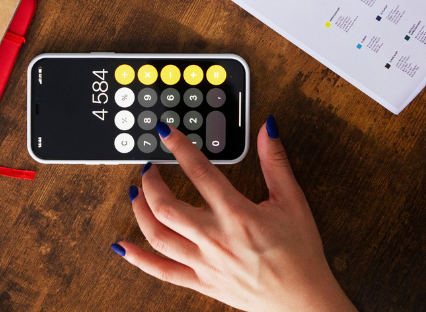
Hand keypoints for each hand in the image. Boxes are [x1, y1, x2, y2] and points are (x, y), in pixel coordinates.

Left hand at [112, 116, 356, 311]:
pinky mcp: (201, 282)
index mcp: (237, 214)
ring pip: (158, 235)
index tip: (166, 132)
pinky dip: (138, 259)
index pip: (200, 172)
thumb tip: (266, 130)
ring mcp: (204, 263)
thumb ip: (275, 163)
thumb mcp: (292, 202)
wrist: (303, 301)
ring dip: (140, 211)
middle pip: (166, 205)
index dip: (180, 148)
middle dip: (151, 181)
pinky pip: (162, 271)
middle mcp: (215, 238)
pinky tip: (122, 246)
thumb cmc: (300, 253)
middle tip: (149, 166)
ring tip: (135, 193)